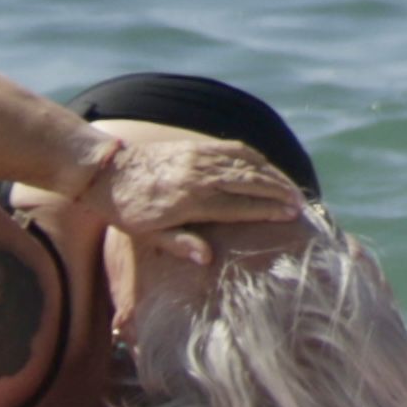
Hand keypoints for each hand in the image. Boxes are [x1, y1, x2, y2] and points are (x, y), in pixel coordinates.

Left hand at [62, 121, 300, 244]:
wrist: (106, 171)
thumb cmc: (126, 211)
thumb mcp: (148, 235)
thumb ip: (180, 244)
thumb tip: (208, 259)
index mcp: (189, 201)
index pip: (239, 205)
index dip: (267, 210)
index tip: (290, 215)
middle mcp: (198, 176)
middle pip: (249, 181)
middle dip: (279, 191)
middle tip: (300, 203)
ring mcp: (199, 157)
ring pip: (246, 163)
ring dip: (272, 174)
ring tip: (291, 187)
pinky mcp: (196, 147)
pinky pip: (234, 149)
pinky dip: (256, 158)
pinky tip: (267, 167)